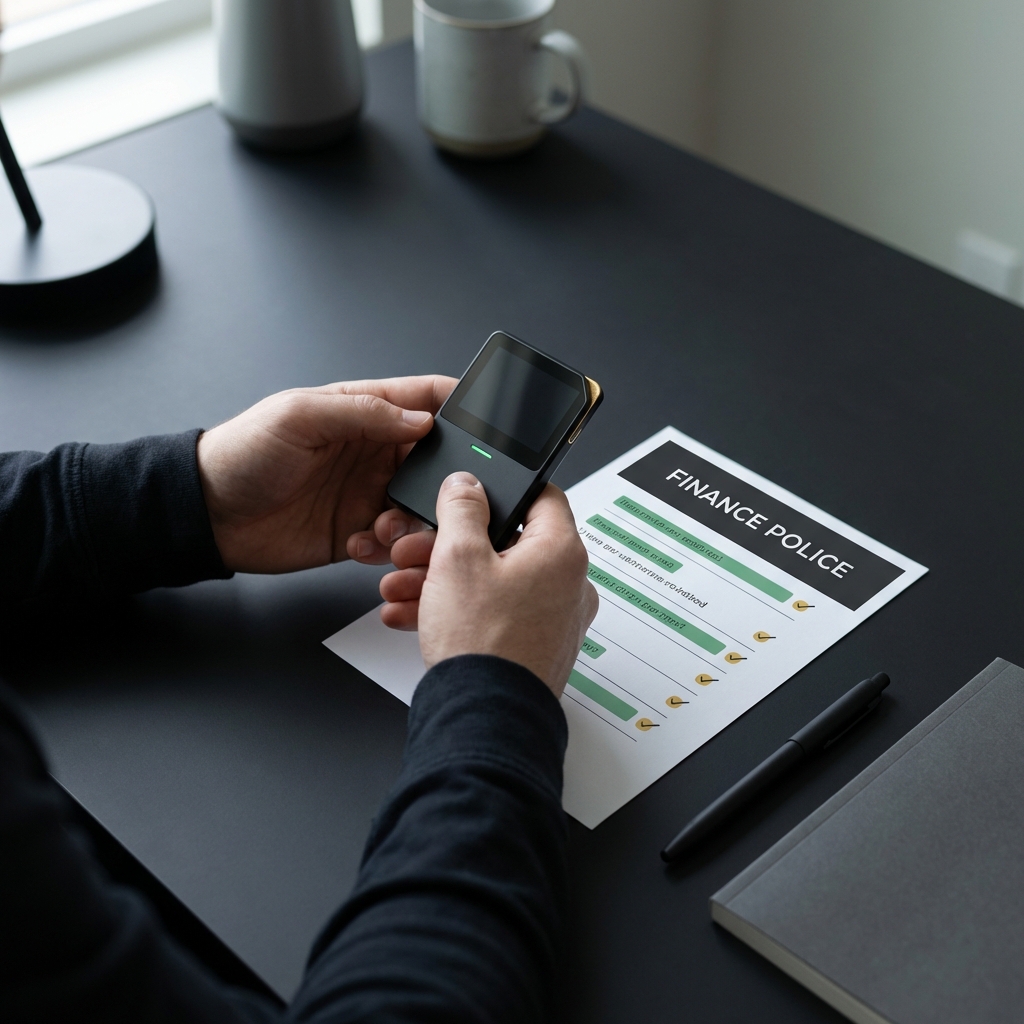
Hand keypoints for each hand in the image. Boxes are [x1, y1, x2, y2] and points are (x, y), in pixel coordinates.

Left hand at [197, 376, 456, 572]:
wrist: (208, 514)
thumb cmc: (243, 453)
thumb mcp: (300, 416)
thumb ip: (363, 412)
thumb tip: (420, 419)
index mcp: (364, 411)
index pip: (426, 399)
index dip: (461, 407)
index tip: (489, 427)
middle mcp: (376, 452)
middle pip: (438, 460)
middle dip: (447, 480)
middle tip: (444, 497)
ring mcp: (370, 493)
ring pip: (423, 507)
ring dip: (415, 521)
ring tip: (385, 528)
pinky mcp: (360, 532)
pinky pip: (395, 543)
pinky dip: (387, 548)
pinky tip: (359, 544)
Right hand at [374, 474, 598, 696]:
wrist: (485, 720)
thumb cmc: (482, 643)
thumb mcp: (458, 558)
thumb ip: (461, 508)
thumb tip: (467, 483)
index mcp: (561, 551)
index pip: (541, 496)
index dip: (500, 490)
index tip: (469, 495)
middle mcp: (567, 584)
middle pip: (505, 544)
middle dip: (447, 547)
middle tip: (413, 552)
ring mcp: (553, 619)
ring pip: (493, 582)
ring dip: (441, 581)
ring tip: (400, 589)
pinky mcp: (534, 647)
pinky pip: (493, 615)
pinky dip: (456, 611)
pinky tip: (412, 616)